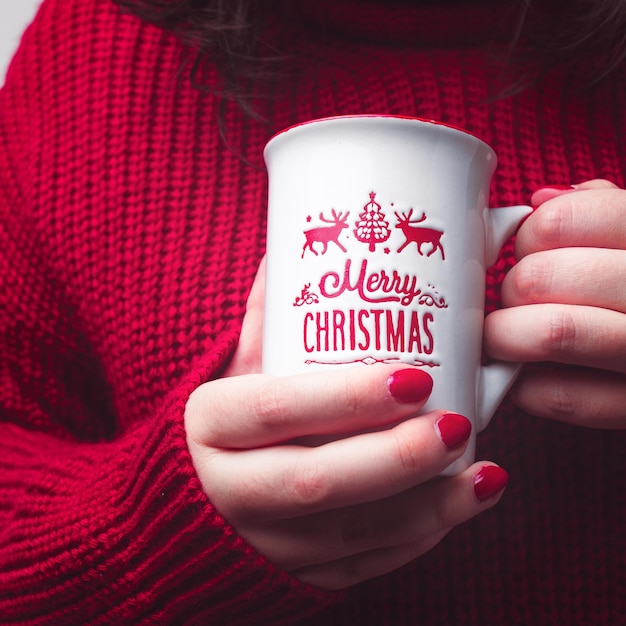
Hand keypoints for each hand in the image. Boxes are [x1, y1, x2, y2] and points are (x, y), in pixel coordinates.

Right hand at [185, 261, 507, 589]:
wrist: (196, 496)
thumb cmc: (229, 418)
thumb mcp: (238, 363)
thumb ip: (273, 313)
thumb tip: (311, 241)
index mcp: (210, 423)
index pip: (276, 409)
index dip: (344, 397)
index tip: (413, 377)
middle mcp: (226, 489)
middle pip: (314, 482)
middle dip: (395, 457)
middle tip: (456, 423)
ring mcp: (261, 543)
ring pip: (348, 534)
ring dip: (425, 506)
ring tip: (484, 470)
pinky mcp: (295, 575)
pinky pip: (361, 566)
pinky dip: (420, 537)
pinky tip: (464, 502)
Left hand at [484, 179, 625, 427]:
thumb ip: (601, 208)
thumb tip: (542, 201)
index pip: (559, 220)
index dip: (527, 235)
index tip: (528, 248)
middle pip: (540, 277)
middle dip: (511, 288)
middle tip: (514, 298)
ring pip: (552, 333)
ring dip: (506, 334)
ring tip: (505, 335)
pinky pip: (560, 396)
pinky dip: (523, 386)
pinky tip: (525, 374)